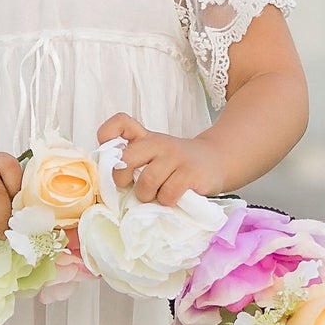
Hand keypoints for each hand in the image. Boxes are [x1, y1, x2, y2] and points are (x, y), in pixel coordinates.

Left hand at [96, 114, 222, 206]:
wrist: (217, 160)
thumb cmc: (178, 163)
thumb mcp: (155, 155)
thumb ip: (135, 161)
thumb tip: (112, 183)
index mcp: (146, 138)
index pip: (121, 123)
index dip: (107, 135)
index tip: (110, 156)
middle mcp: (159, 143)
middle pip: (127, 159)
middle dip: (123, 180)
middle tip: (132, 188)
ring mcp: (175, 156)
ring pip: (147, 181)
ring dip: (148, 195)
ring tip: (156, 195)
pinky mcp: (190, 172)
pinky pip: (168, 193)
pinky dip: (166, 201)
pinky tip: (173, 197)